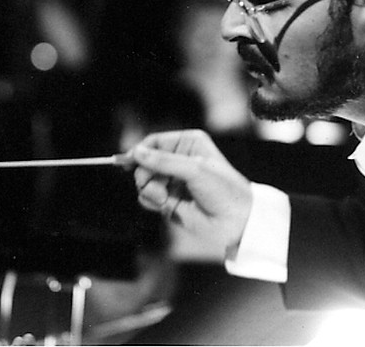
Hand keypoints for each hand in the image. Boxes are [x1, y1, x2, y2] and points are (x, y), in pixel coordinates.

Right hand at [129, 129, 252, 250]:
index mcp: (189, 143)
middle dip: (145, 173)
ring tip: (164, 198)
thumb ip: (164, 161)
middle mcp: (180, 160)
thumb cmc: (224, 190)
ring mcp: (174, 181)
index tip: (127, 161)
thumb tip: (137, 152)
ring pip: (144, 180)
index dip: (140, 150)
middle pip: (145, 161)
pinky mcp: (169, 201)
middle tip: (154, 184)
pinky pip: (147, 197)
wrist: (236, 222)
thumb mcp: (195, 169)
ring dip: (149, 189)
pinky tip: (163, 204)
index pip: (155, 141)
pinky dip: (150, 201)